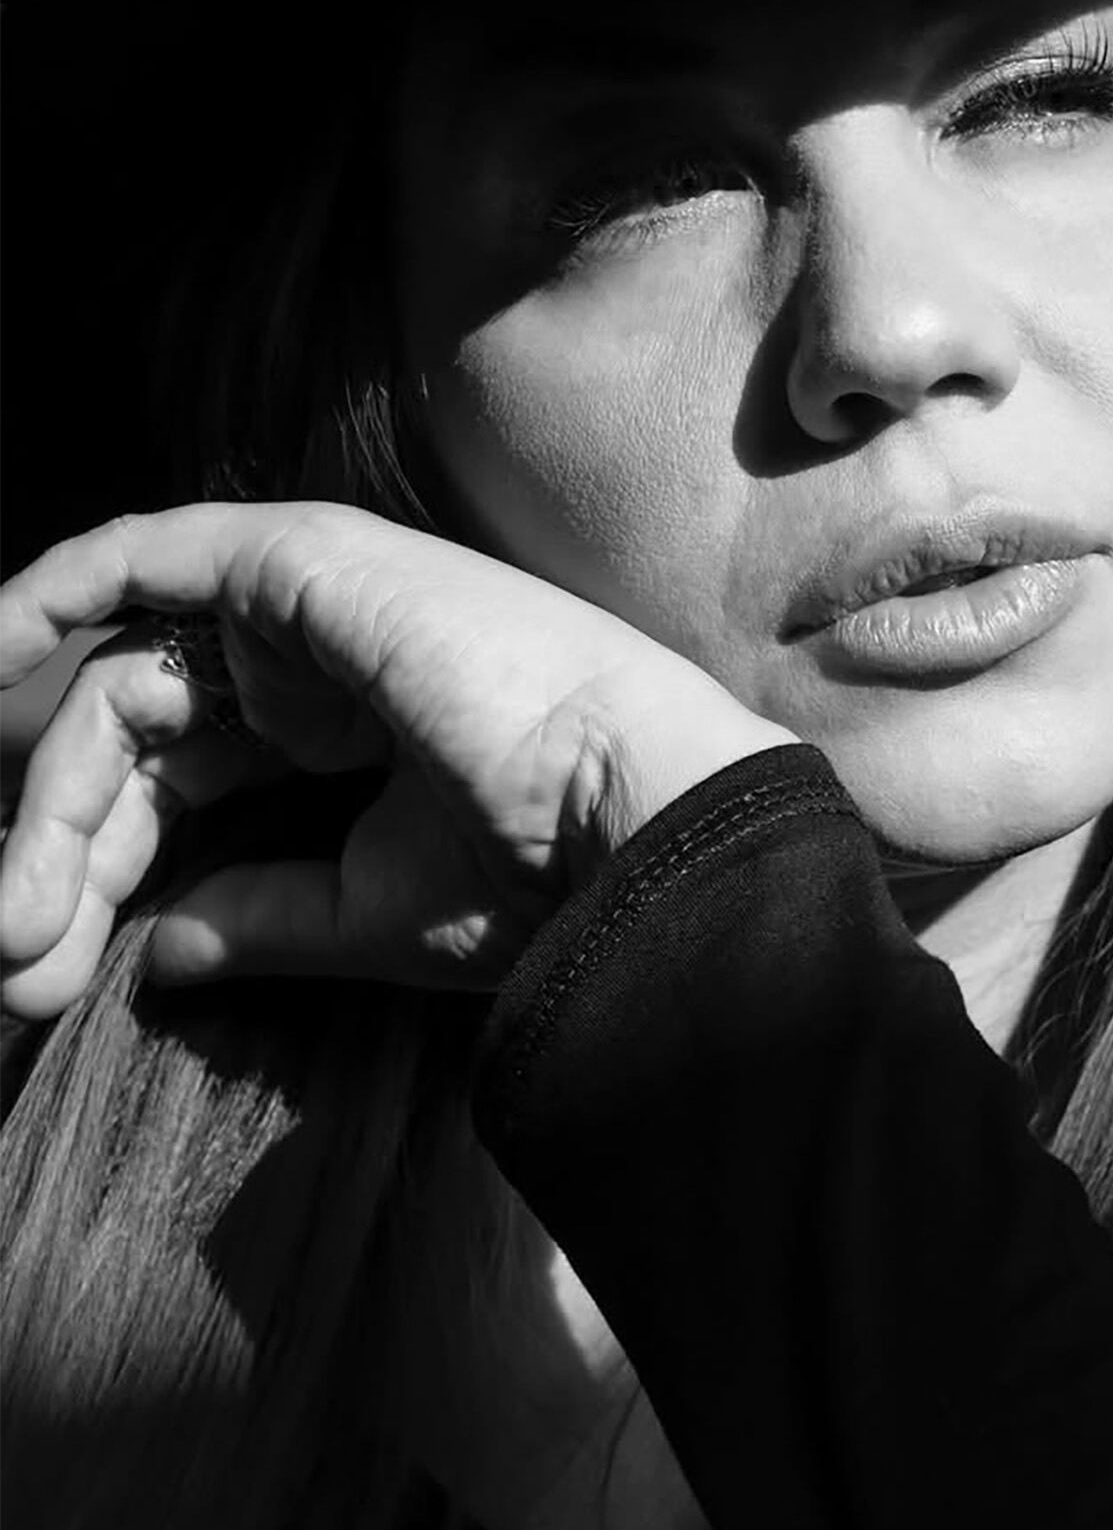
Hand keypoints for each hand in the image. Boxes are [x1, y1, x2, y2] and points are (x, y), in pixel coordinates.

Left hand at [0, 502, 798, 1017]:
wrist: (633, 819)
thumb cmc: (542, 870)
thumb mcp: (374, 911)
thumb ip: (263, 918)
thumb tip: (160, 954)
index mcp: (350, 727)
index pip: (184, 781)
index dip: (102, 866)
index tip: (42, 968)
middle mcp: (320, 655)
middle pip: (139, 738)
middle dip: (59, 845)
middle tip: (11, 957)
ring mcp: (307, 600)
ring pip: (127, 681)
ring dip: (49, 794)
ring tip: (14, 911)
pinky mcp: (297, 561)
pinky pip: (134, 560)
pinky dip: (45, 598)